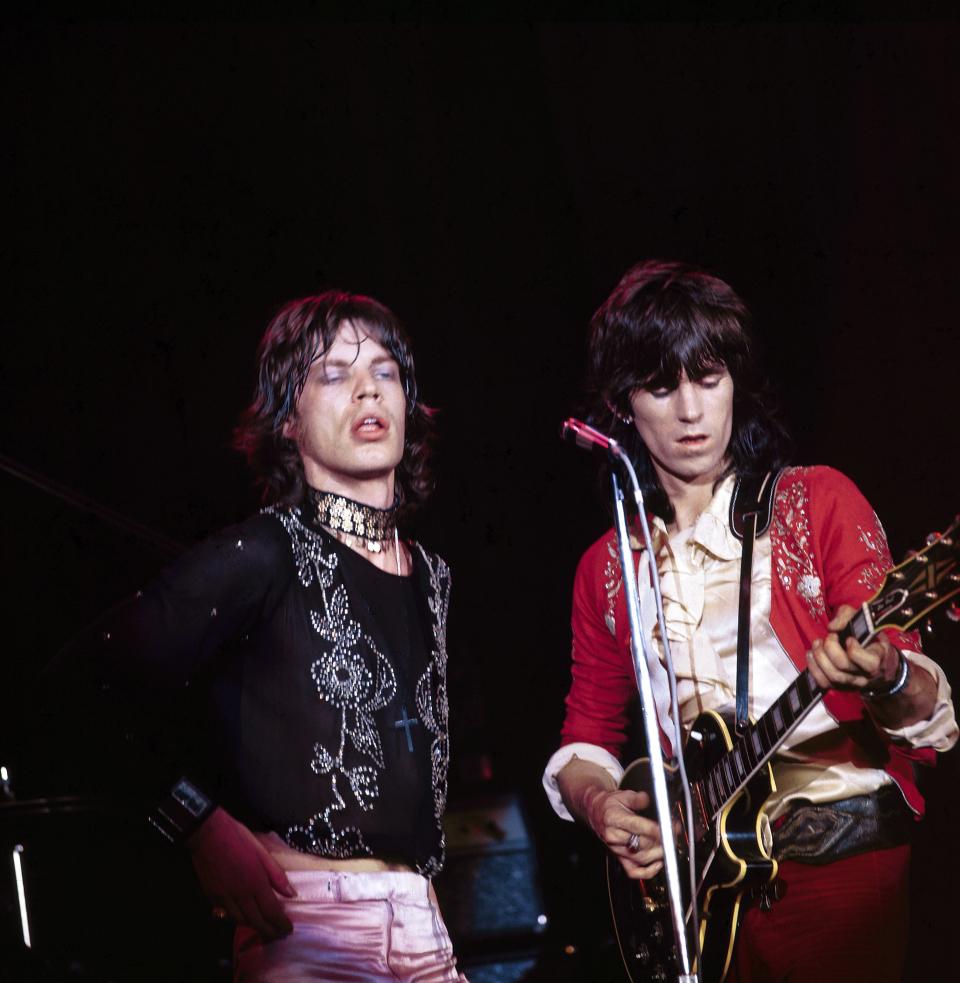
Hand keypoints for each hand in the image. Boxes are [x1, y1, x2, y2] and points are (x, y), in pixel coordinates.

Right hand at [187, 807, 295, 939]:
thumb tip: (291, 893)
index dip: (281, 924)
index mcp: (256, 883)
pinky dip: (236, 919)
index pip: (271, 911)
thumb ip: (276, 875)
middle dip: (269, 932)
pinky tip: (243, 917)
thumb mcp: (262, 851)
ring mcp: (224, 898)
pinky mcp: (212, 897)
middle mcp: (240, 895)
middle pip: (256, 921)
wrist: (208, 834)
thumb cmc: (238, 838)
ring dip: (254, 926)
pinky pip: (225, 915)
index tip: (288, 930)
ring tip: (263, 927)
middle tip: (278, 935)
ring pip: (240, 921)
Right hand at [585, 787, 662, 879]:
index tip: (670, 828)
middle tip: (674, 833)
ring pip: (641, 858)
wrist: (597, 813)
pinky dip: (648, 871)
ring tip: (670, 845)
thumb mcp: (622, 795)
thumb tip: (646, 799)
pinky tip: (658, 863)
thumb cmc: (610, 805)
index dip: (656, 829)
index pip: (637, 827)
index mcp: (613, 818)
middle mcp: (613, 836)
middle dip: (662, 840)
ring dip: (659, 854)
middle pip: (641, 844)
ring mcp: (616, 850)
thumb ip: (636, 798)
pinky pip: (634, 871)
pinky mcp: (619, 858)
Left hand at [806, 604, 900, 694]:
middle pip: (843, 667)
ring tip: (817, 643)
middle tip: (829, 637)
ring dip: (819, 657)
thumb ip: (847, 616)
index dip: (854, 649)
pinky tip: (811, 654)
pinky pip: (823, 683)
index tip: (849, 638)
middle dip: (830, 648)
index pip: (869, 662)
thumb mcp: (862, 619)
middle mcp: (865, 675)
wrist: (875, 659)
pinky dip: (813, 668)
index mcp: (877, 659)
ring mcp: (852, 684)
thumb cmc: (867, 636)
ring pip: (832, 677)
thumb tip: (832, 627)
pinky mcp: (839, 687)